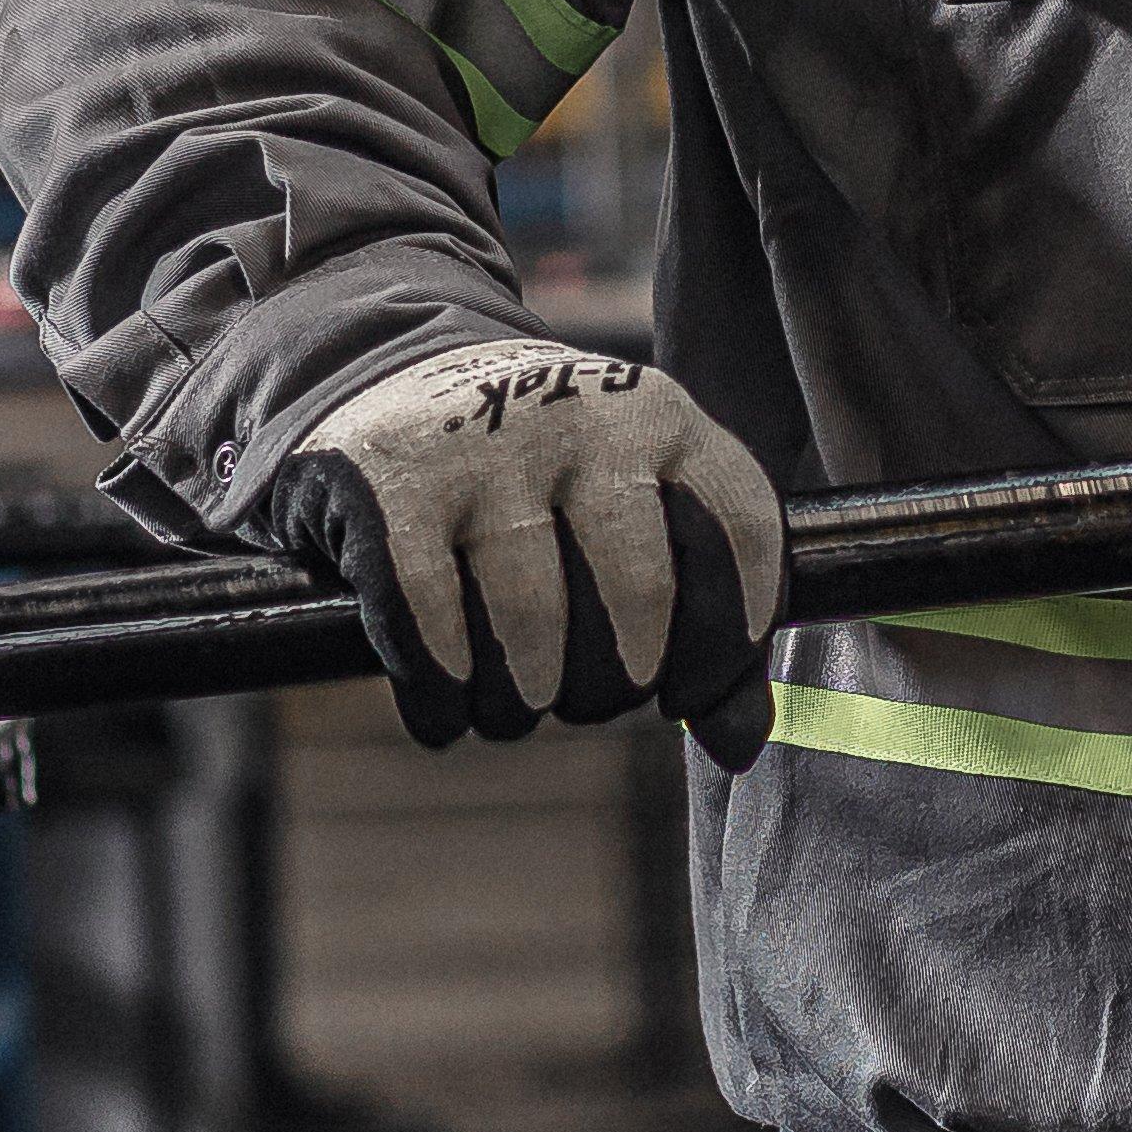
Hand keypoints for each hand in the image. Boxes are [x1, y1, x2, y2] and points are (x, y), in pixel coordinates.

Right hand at [261, 341, 792, 768]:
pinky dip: (443, 692)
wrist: (398, 388)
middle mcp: (582, 418)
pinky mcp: (393, 481)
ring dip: (523, 702)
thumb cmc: (545, 484)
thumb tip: (737, 744)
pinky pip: (431, 623)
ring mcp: (484, 444)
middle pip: (638, 596)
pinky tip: (448, 706)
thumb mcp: (637, 511)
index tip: (685, 695)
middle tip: (584, 698)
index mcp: (662, 419)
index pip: (738, 533)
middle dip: (613, 684)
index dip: (725, 640)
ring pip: (531, 624)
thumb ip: (705, 621)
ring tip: (516, 704)